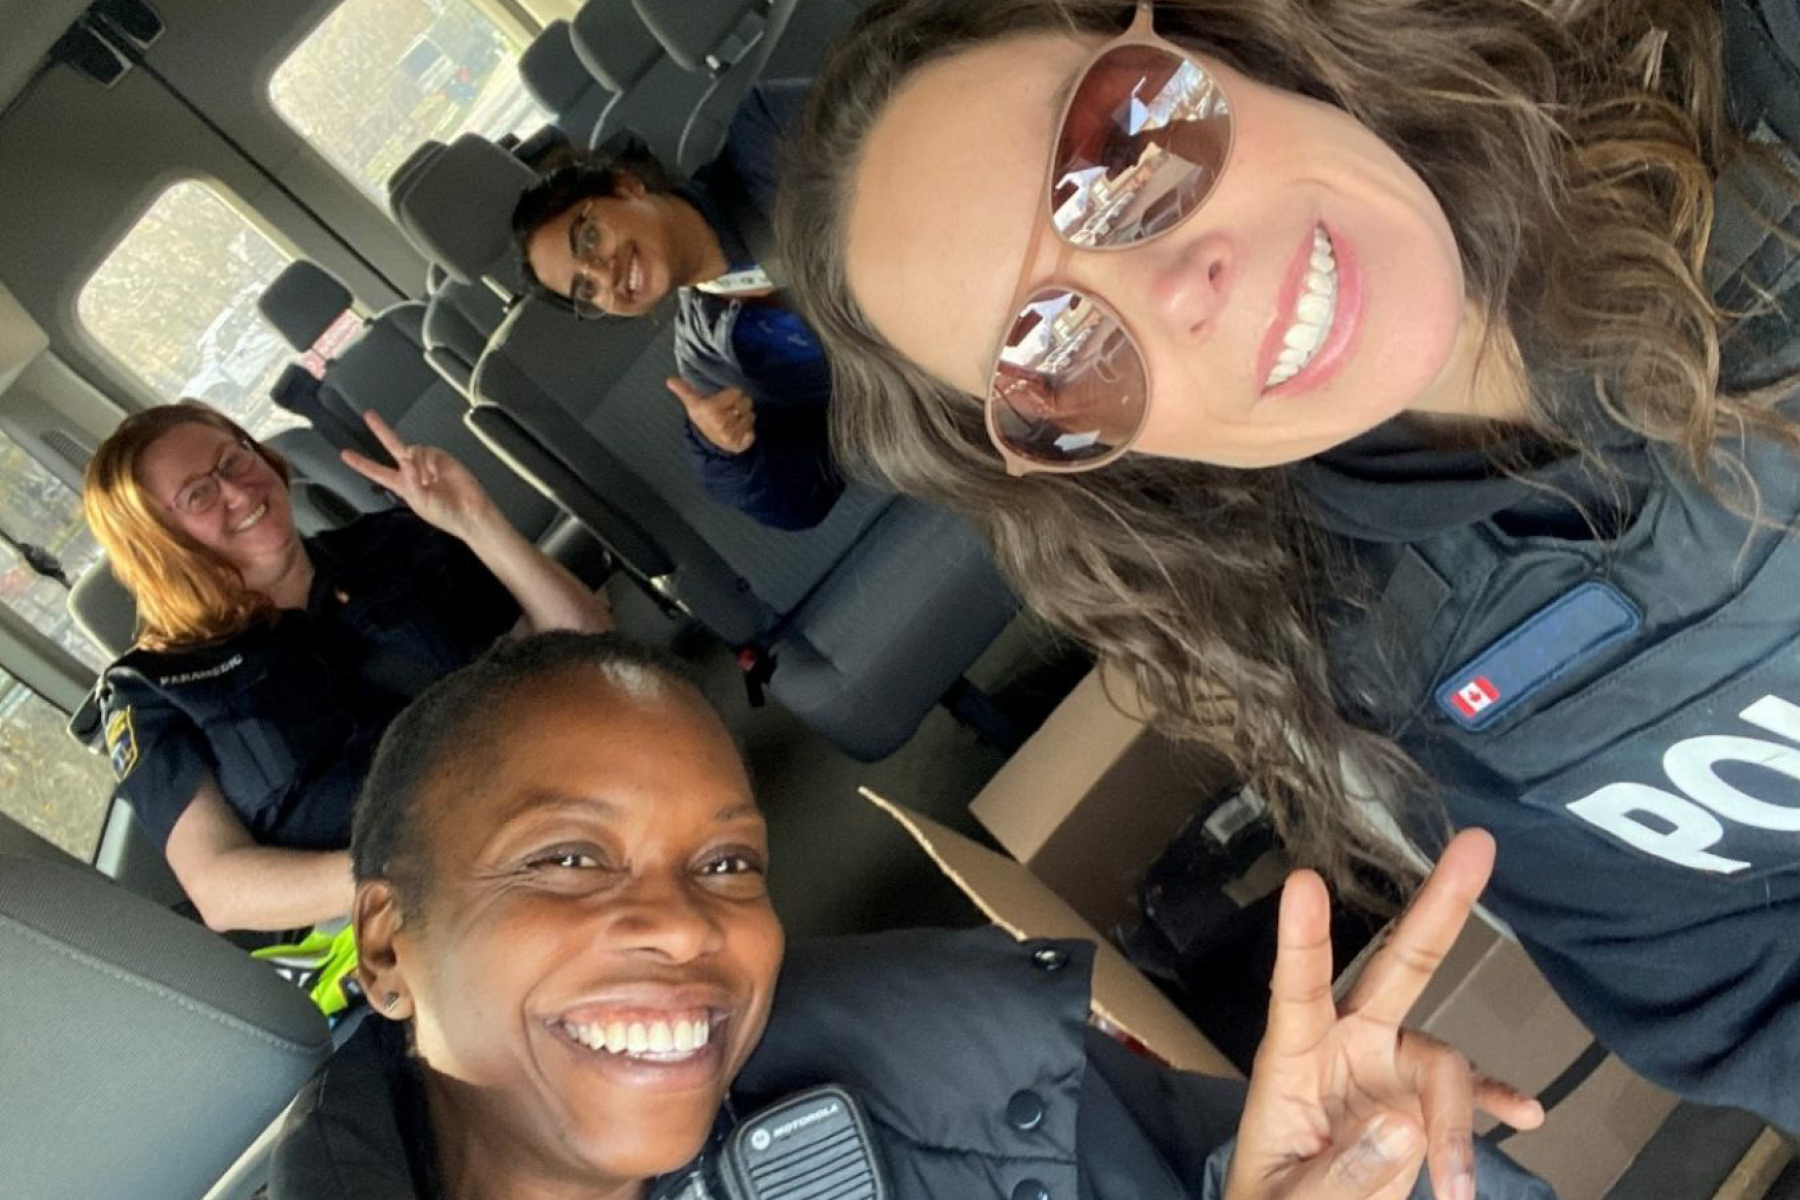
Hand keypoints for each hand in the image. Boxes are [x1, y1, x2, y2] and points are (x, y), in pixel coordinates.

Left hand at [340, 410, 497, 542]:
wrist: (471, 513)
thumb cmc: (446, 514)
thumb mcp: (420, 503)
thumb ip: (410, 482)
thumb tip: (407, 462)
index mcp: (403, 485)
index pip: (377, 472)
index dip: (361, 463)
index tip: (346, 454)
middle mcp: (413, 471)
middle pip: (393, 446)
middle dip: (381, 430)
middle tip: (369, 416)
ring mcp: (428, 463)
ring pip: (413, 450)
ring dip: (420, 466)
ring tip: (431, 482)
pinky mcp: (443, 458)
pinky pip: (430, 452)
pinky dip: (431, 463)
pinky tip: (439, 475)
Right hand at [668, 377, 755, 453]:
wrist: (706, 442)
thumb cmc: (702, 417)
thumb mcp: (693, 403)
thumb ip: (684, 390)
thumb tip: (669, 380)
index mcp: (711, 409)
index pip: (736, 392)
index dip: (732, 394)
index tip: (725, 400)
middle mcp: (721, 422)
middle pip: (746, 403)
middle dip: (740, 405)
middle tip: (730, 410)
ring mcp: (731, 435)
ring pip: (751, 416)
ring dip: (745, 417)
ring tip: (734, 420)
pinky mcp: (740, 445)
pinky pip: (753, 433)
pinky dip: (748, 432)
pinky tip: (739, 432)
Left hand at [1225, 830, 1544, 1199]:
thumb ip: (1336, 1177)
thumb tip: (1400, 1126)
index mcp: (1291, 1061)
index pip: (1296, 990)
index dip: (1302, 938)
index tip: (1304, 882)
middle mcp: (1344, 1051)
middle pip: (1394, 970)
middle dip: (1436, 910)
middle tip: (1476, 847)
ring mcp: (1386, 1074)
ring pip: (1441, 1062)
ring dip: (1457, 1121)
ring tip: (1457, 1192)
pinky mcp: (1419, 1109)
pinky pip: (1466, 1095)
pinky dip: (1496, 1102)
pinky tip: (1527, 1114)